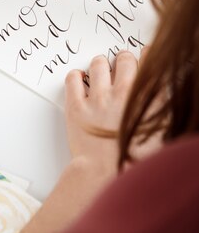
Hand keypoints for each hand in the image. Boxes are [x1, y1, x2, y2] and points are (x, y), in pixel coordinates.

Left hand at [65, 49, 159, 176]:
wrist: (106, 177)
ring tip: (100, 68)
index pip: (150, 67)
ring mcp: (98, 99)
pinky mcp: (76, 107)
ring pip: (98, 64)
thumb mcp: (160, 135)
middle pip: (125, 60)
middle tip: (121, 62)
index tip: (145, 55)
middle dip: (123, 59)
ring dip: (100, 64)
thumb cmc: (133, 163)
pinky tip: (79, 79)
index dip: (147, 58)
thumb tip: (157, 100)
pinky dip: (76, 76)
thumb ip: (159, 112)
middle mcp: (124, 95)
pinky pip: (73, 79)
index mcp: (147, 102)